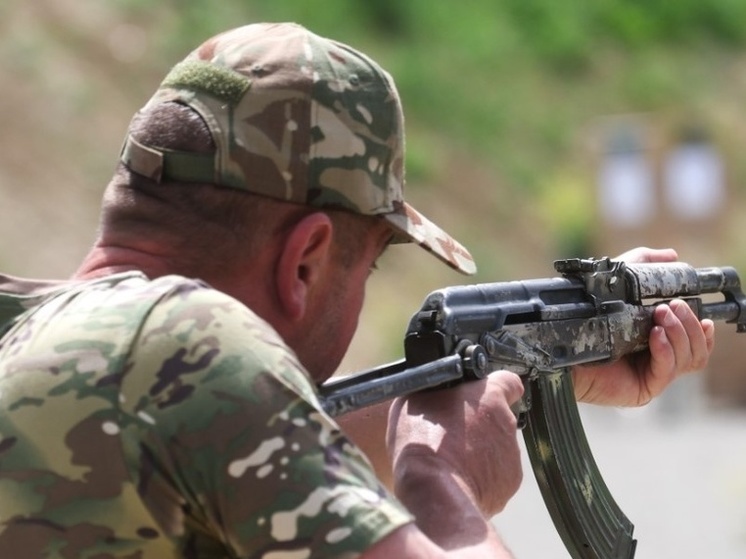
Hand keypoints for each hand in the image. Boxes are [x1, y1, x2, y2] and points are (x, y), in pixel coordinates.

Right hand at [387, 370, 523, 516]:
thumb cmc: (423, 442)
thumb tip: (431, 392)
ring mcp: (511, 454)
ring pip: (497, 447)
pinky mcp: (509, 482)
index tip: (484, 397)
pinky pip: (497, 474)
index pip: (508, 381)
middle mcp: (506, 422)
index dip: (497, 388)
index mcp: (489, 396)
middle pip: (498, 417)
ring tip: (453, 461)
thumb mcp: (414, 400)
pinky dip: (483, 476)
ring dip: (480, 451)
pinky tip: (461, 479)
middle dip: (480, 424)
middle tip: (454, 434)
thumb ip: (435, 392)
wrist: (434, 490)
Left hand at [573, 247, 715, 405]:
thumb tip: (672, 256)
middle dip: (689, 324)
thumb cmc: (586, 318)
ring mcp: (653, 374)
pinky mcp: (644, 387)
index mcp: (658, 340)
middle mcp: (659, 359)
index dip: (703, 330)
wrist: (560, 346)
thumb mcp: (619, 283)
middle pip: (697, 349)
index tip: (704, 314)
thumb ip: (644, 266)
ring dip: (680, 334)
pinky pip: (667, 370)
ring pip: (689, 359)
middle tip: (671, 307)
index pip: (696, 341)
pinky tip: (655, 336)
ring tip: (661, 317)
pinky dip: (666, 350)